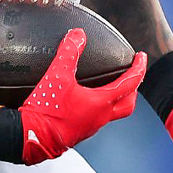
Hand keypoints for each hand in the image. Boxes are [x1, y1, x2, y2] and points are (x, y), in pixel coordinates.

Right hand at [18, 28, 146, 164]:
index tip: (142, 57)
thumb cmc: (46, 111)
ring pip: (113, 112)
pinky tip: (87, 97)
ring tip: (112, 84)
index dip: (139, 68)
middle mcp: (100, 117)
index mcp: (101, 103)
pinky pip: (97, 117)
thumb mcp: (57, 75)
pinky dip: (100, 104)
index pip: (129, 83)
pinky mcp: (79, 131)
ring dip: (117, 97)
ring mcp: (90, 126)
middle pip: (128, 104)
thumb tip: (77, 35)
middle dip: (133, 87)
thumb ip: (69, 52)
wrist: (31, 138)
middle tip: (133, 74)